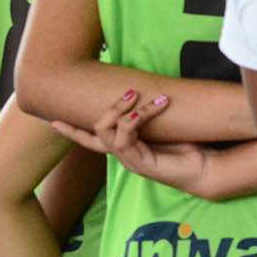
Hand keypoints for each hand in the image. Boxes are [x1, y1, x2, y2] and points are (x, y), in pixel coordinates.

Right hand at [52, 91, 219, 198]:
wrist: (204, 168)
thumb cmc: (188, 146)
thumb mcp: (166, 127)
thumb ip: (153, 115)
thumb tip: (152, 88)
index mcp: (125, 146)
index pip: (91, 139)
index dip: (72, 130)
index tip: (52, 120)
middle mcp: (123, 154)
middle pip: (95, 130)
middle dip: (108, 107)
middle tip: (130, 91)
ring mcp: (129, 160)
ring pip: (107, 130)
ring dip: (123, 108)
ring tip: (141, 95)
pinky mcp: (139, 163)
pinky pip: (125, 137)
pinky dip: (135, 119)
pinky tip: (151, 109)